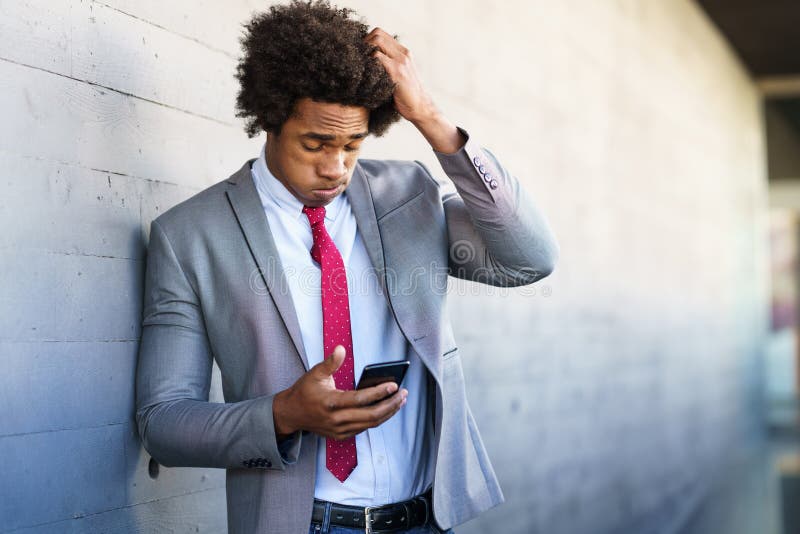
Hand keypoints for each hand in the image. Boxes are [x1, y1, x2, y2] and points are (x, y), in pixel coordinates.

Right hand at [272, 346, 407, 440]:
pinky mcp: (341, 435)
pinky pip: (364, 428)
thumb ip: (330, 362)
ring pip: (370, 424)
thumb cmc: (304, 391)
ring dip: (388, 413)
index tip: (394, 385)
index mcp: (331, 402)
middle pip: (371, 416)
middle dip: (390, 405)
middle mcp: (336, 419)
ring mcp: (339, 430)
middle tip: (404, 394)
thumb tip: (341, 349)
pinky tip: (387, 409)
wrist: (291, 414)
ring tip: (400, 401)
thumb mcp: (315, 373)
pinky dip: (377, 419)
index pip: (361, 399)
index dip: (379, 392)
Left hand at [365, 28, 465, 153]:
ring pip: (376, 41)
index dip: (367, 40)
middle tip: (356, 58)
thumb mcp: (399, 76)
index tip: (360, 53)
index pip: (381, 34)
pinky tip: (364, 73)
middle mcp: (403, 53)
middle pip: (377, 33)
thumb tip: (367, 65)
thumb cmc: (406, 96)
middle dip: (363, 43)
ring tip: (359, 65)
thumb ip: (388, 66)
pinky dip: (368, 62)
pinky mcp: (397, 72)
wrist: (421, 108)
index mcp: (404, 53)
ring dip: (364, 51)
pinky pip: (377, 57)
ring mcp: (401, 61)